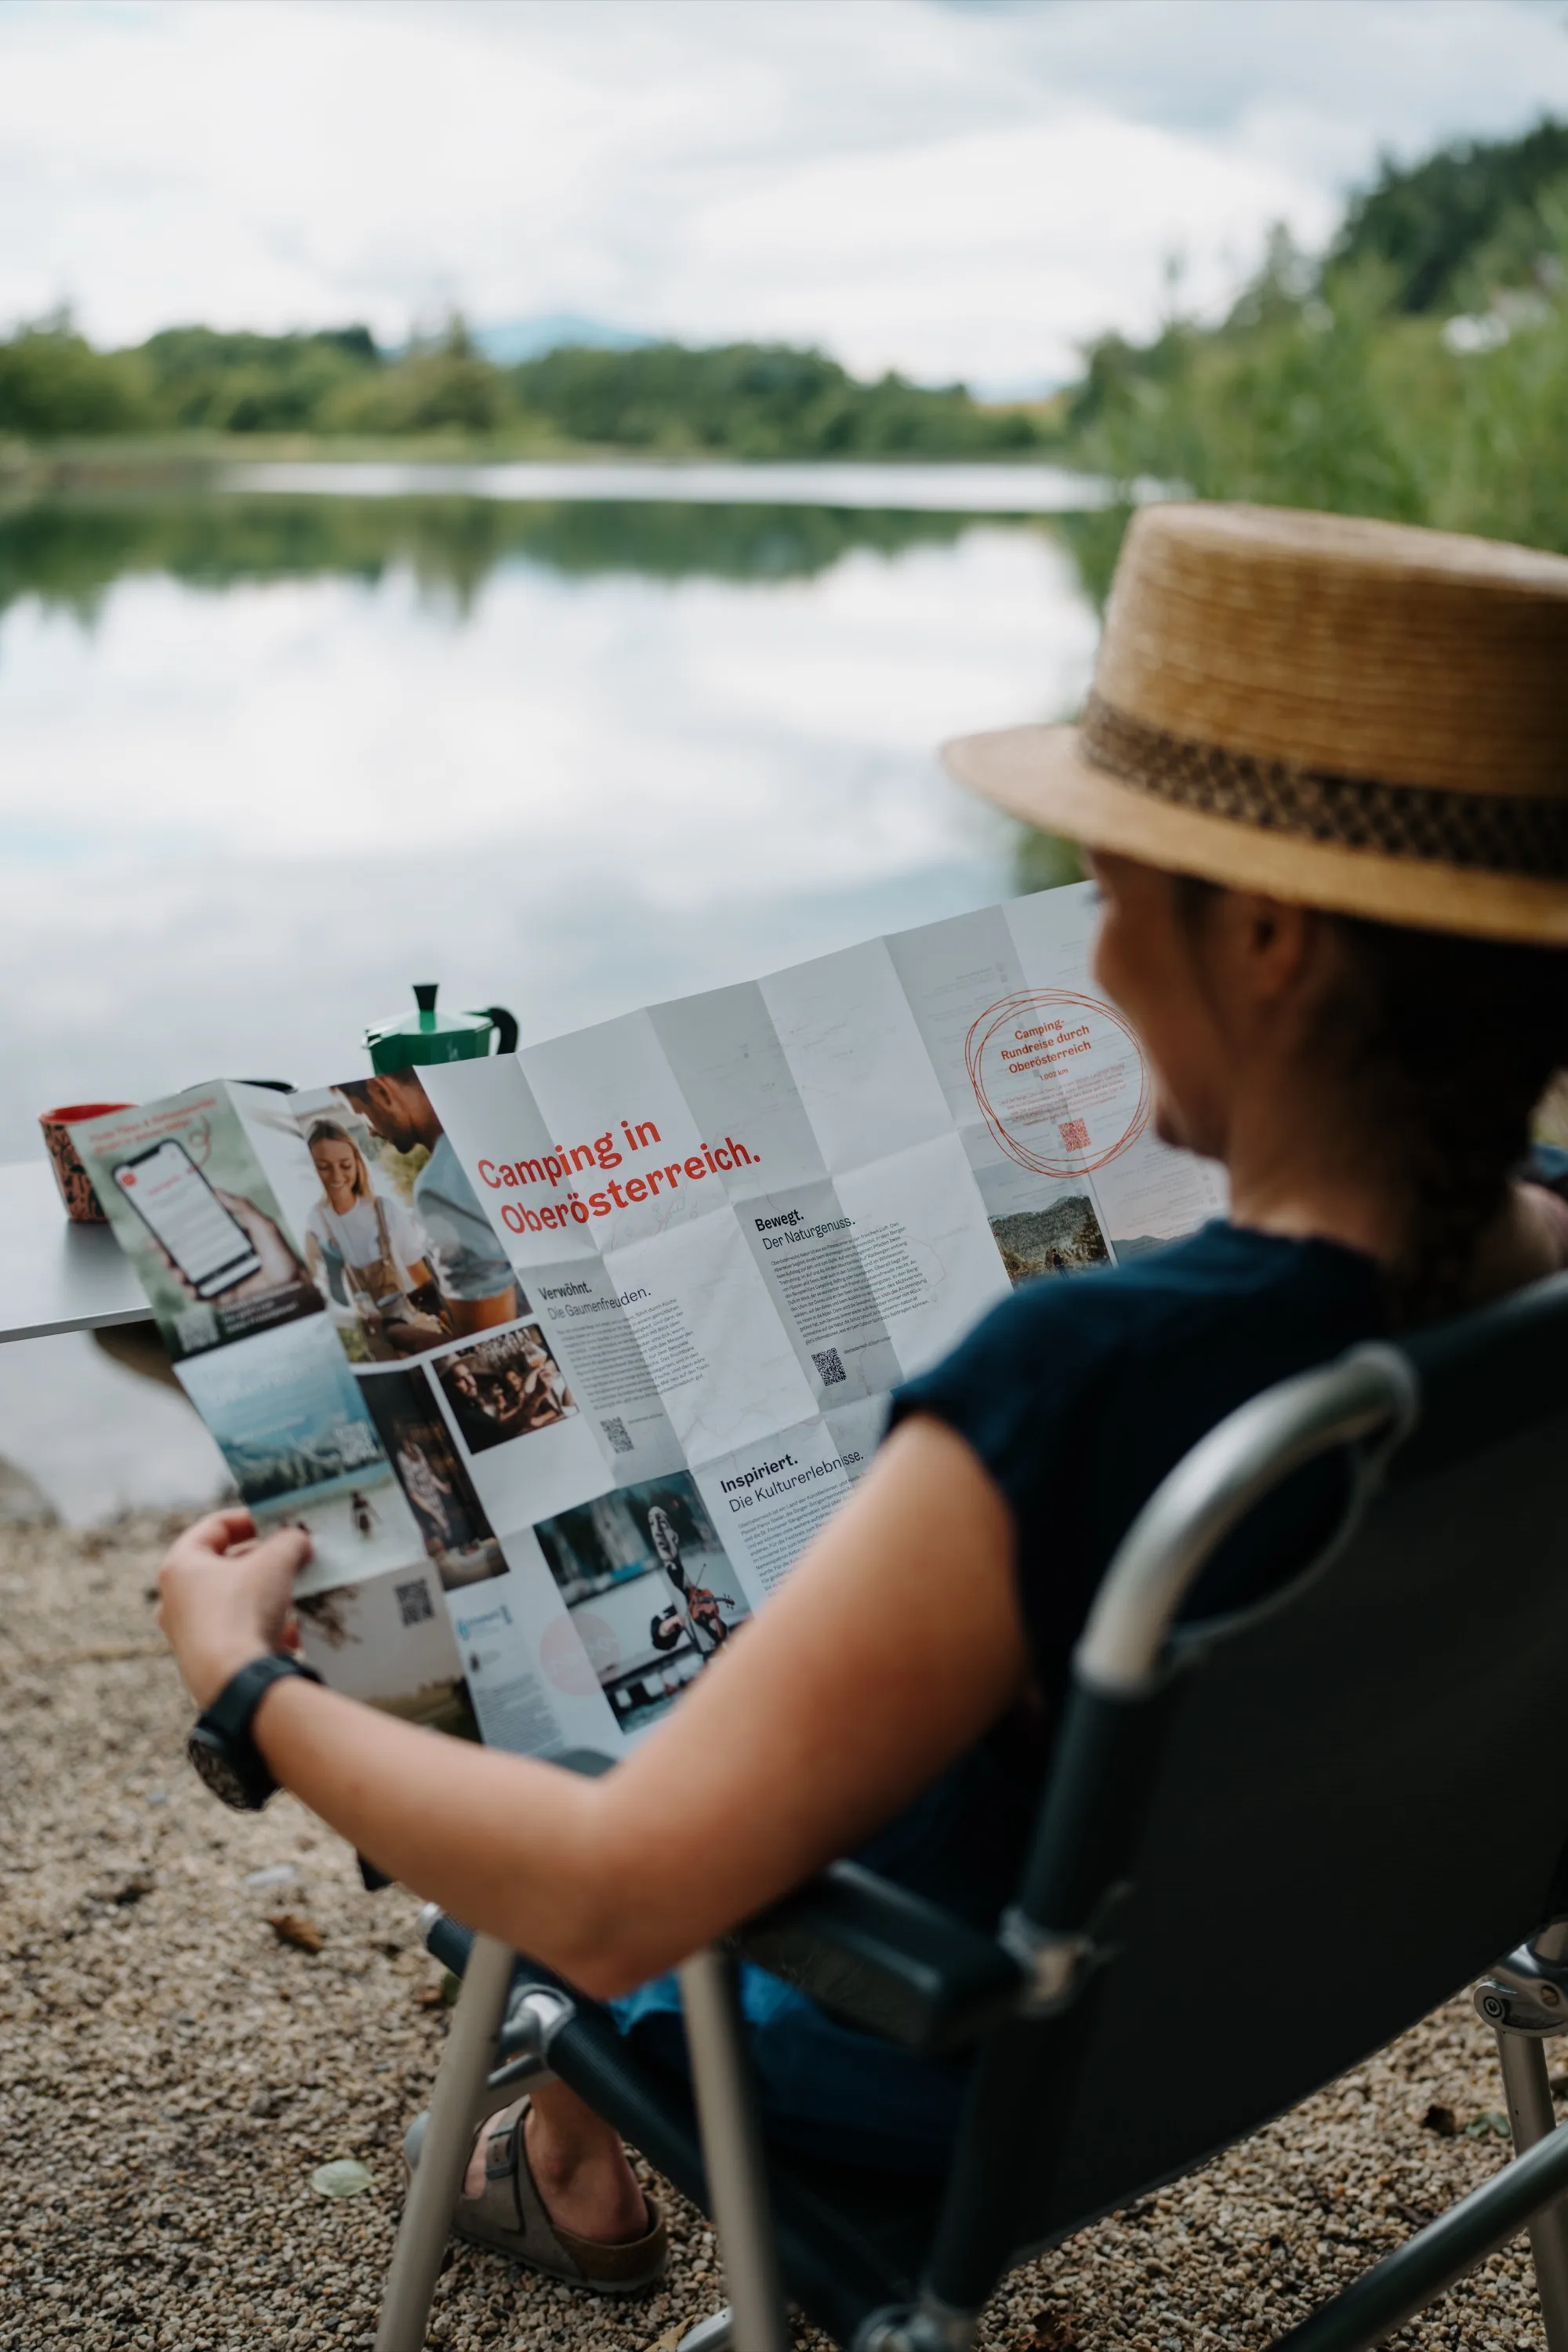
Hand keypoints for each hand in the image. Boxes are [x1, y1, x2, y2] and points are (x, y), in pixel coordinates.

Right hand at [150, 1192, 305, 1305]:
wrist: (294, 1284)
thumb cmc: (280, 1254)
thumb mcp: (262, 1225)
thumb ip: (242, 1208)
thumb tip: (217, 1191)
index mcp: (224, 1242)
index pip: (195, 1235)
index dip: (176, 1231)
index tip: (161, 1225)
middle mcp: (219, 1260)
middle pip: (186, 1256)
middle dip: (167, 1252)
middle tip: (157, 1247)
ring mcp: (219, 1279)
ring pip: (189, 1275)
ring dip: (176, 1272)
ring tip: (175, 1270)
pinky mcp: (223, 1297)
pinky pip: (202, 1295)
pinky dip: (192, 1292)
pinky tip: (190, 1287)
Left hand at [158, 1508, 312, 1708]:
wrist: (234, 1682)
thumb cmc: (244, 1611)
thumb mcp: (275, 1563)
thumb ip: (289, 1541)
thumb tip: (299, 1538)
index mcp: (180, 1566)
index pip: (214, 1526)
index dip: (251, 1518)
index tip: (280, 1522)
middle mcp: (175, 1598)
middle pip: (224, 1565)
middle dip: (263, 1559)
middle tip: (293, 1556)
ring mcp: (186, 1632)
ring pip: (233, 1601)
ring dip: (266, 1594)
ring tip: (297, 1593)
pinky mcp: (203, 1659)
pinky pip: (237, 1632)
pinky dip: (262, 1627)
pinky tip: (292, 1633)